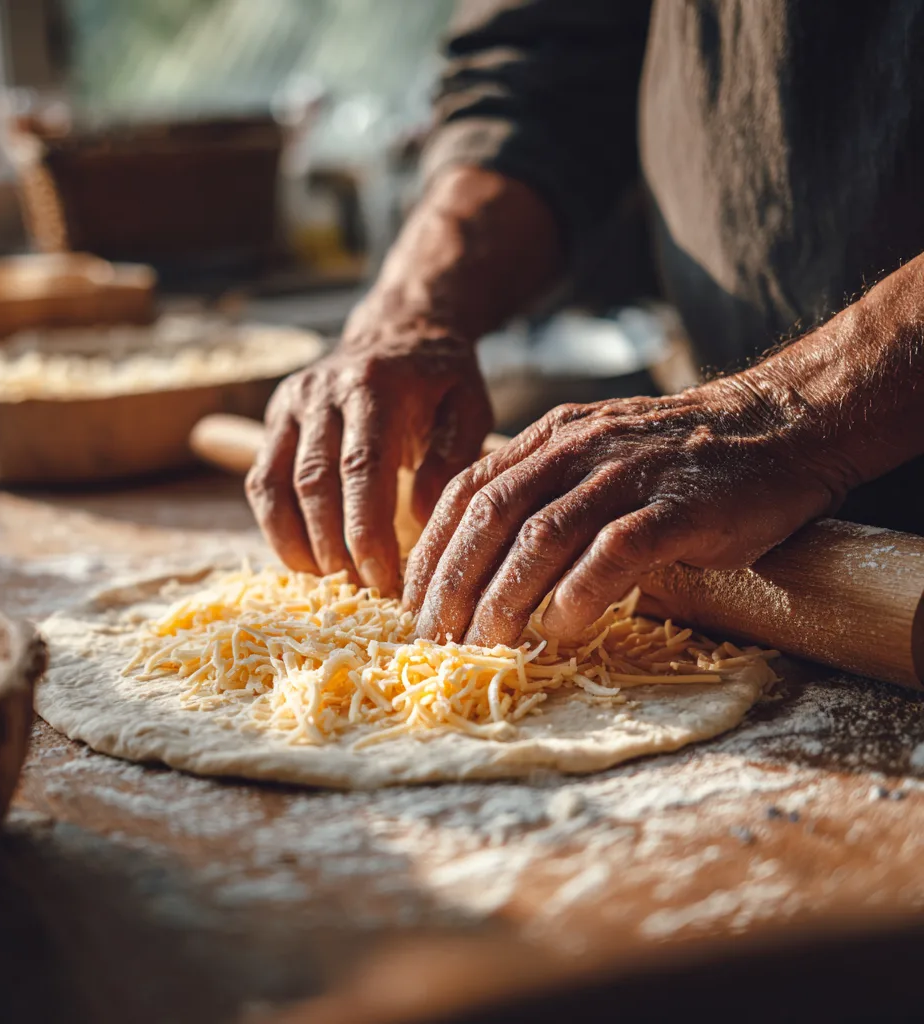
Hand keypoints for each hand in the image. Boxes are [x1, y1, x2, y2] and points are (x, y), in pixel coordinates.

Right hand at [246, 324, 492, 594]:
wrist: (398, 333)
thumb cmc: (440, 381)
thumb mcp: (469, 408)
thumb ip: (452, 459)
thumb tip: (417, 516)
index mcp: (374, 385)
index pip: (362, 467)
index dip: (366, 530)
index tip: (384, 579)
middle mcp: (322, 391)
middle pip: (314, 483)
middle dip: (335, 547)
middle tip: (362, 591)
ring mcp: (290, 405)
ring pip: (276, 486)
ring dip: (300, 544)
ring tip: (331, 583)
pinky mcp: (274, 420)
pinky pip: (262, 483)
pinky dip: (276, 528)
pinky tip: (305, 560)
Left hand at [403, 374, 850, 645]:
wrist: (775, 428)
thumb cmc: (677, 459)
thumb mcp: (595, 455)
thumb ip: (543, 491)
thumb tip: (485, 558)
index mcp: (549, 439)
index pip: (467, 493)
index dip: (432, 552)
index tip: (412, 603)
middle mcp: (577, 449)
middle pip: (491, 518)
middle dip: (453, 583)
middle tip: (434, 638)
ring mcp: (626, 475)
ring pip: (540, 537)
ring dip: (503, 598)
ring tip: (484, 644)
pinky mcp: (676, 507)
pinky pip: (612, 552)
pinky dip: (578, 594)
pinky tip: (561, 629)